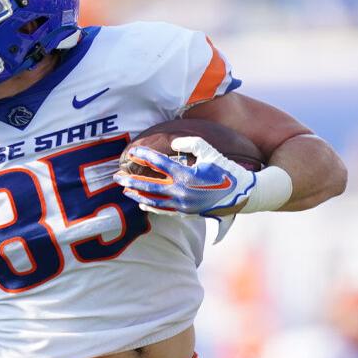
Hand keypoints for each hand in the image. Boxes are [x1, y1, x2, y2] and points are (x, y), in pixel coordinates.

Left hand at [116, 136, 257, 216]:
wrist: (241, 195)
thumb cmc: (225, 169)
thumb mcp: (210, 151)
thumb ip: (190, 143)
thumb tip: (172, 145)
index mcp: (186, 174)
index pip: (159, 163)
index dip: (144, 156)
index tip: (132, 152)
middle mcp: (181, 191)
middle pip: (149, 186)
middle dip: (131, 181)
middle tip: (116, 177)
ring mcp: (183, 204)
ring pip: (154, 201)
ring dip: (138, 195)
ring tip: (125, 190)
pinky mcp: (186, 213)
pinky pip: (164, 211)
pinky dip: (151, 207)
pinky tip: (142, 203)